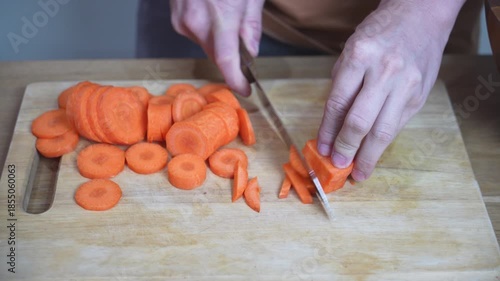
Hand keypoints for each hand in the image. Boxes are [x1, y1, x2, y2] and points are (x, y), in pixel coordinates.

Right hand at [170, 0, 264, 95]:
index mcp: (220, 14)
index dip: (236, 80)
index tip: (244, 89)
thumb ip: (252, 25)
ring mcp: (183, 20)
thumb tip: (250, 53)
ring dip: (217, 38)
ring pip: (206, 45)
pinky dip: (206, 28)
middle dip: (231, 53)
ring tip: (223, 12)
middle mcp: (196, 20)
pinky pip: (196, 34)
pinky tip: (211, 9)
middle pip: (217, 55)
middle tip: (242, 35)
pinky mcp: (176, 19)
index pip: (226, 60)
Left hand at [317, 0, 465, 180]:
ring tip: (358, 172)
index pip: (337, 104)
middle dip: (346, 148)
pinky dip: (384, 142)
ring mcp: (405, 85)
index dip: (327, 131)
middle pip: (360, 121)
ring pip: (383, 131)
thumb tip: (332, 125)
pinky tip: (374, 153)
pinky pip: (397, 125)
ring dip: (368, 156)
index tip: (322, 149)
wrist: (421, 16)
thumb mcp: (351, 50)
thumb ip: (343, 86)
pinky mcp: (419, 95)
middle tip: (338, 165)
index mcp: (359, 57)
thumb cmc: (379, 33)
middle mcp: (384, 72)